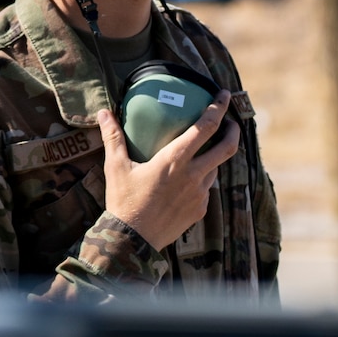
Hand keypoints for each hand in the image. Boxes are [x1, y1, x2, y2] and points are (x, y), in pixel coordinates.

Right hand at [96, 92, 238, 250]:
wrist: (132, 241)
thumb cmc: (123, 202)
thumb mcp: (116, 167)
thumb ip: (113, 138)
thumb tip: (104, 113)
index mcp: (174, 160)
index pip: (205, 127)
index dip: (218, 108)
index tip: (224, 95)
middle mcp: (193, 175)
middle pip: (226, 148)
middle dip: (232, 130)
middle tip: (231, 122)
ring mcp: (199, 194)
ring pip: (215, 169)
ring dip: (214, 158)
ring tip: (205, 153)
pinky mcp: (199, 210)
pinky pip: (206, 190)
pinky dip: (201, 180)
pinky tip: (188, 182)